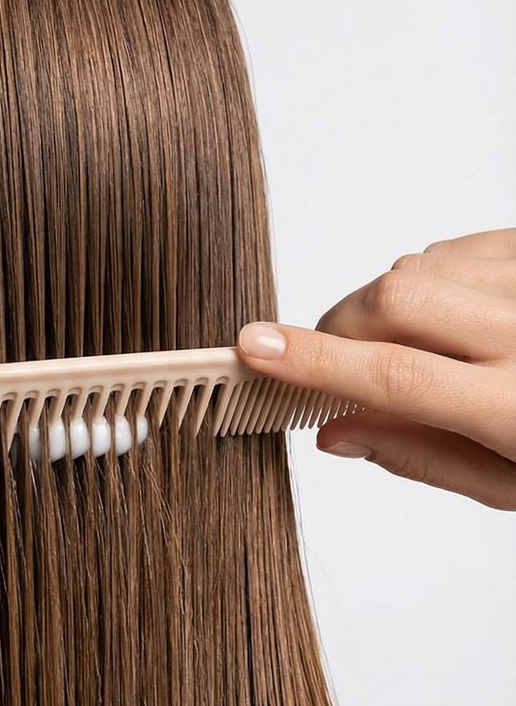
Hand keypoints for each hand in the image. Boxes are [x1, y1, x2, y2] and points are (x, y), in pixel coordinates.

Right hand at [236, 228, 515, 508]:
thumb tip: (336, 429)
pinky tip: (451, 319)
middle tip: (324, 361)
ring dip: (386, 309)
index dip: (314, 362)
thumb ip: (424, 457)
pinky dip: (427, 281)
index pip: (395, 379)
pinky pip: (451, 249)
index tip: (254, 349)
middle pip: (395, 303)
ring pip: (416, 270)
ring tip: (414, 351)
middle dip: (338, 327)